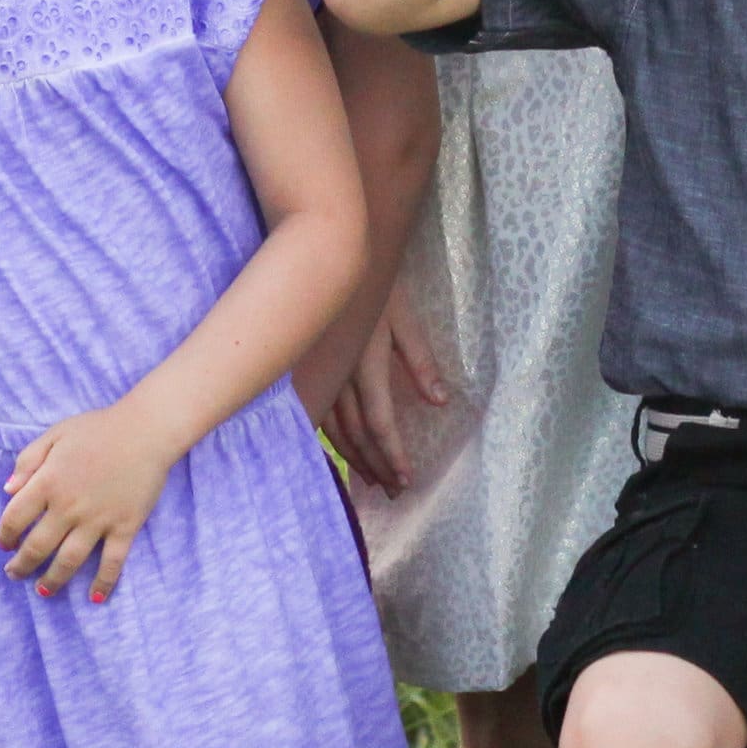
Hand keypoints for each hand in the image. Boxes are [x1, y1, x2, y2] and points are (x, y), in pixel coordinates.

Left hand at [0, 398, 187, 600]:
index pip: (14, 518)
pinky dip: (104, 582)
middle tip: (14, 574)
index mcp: (48, 482)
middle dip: (22, 565)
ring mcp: (98, 520)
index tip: (3, 545)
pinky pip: (112, 562)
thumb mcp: (55, 434)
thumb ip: (28, 460)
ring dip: (53, 580)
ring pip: (69, 561)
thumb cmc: (98, 428)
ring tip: (42, 591)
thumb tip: (7, 490)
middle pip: (37, 546)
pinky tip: (95, 597)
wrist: (146, 430)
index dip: (4, 535)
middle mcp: (69, 507)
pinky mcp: (124, 527)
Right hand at [324, 275, 452, 495]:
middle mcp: (338, 375)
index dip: (392, 454)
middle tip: (392, 492)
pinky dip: (328, 438)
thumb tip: (440, 401)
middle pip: (356, 434)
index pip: (379, 422)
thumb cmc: (377, 286)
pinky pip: (315, 413)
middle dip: (375, 466)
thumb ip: (421, 362)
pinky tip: (337, 451)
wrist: (334, 255)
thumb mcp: (405, 319)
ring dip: (352, 458)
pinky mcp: (306, 368)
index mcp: (365, 364)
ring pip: (333, 429)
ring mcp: (318, 372)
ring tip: (369, 482)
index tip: (406, 480)